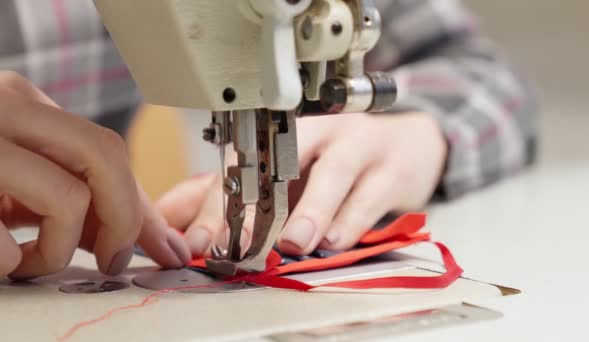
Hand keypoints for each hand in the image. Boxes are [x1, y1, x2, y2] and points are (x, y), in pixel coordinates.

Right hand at [0, 71, 189, 278]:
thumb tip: (149, 235)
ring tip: (27, 261)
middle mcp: (7, 108)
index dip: (143, 207)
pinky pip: (6, 240)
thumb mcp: (26, 178)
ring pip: (67, 197)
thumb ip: (84, 195)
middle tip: (113, 259)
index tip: (165, 247)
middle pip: (105, 156)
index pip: (109, 148)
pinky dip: (11, 261)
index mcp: (27, 104)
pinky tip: (3, 259)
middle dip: (124, 220)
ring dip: (58, 249)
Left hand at [158, 111, 445, 257]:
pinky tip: (336, 239)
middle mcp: (321, 133)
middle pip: (286, 157)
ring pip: (335, 171)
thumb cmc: (340, 163)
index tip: (201, 242)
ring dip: (313, 208)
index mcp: (287, 134)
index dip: (219, 203)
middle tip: (243, 240)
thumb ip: (233, 196)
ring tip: (296, 241)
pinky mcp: (392, 168)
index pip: (245, 164)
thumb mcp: (289, 175)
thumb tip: (174, 222)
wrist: (408, 148)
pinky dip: (352, 219)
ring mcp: (359, 146)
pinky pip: (371, 193)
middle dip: (261, 200)